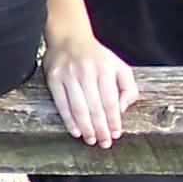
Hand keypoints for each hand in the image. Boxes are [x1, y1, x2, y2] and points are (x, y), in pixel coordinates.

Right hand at [43, 25, 139, 147]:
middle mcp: (87, 71)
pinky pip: (62, 104)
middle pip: (95, 107)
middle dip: (101, 128)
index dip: (114, 120)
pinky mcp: (54, 79)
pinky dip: (69, 120)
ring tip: (91, 140)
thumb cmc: (97, 57)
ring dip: (86, 128)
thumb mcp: (119, 66)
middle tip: (104, 143)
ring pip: (79, 108)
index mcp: (106, 69)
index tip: (116, 134)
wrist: (69, 38)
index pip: (111, 101)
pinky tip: (76, 131)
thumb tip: (123, 109)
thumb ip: (129, 87)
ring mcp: (69, 75)